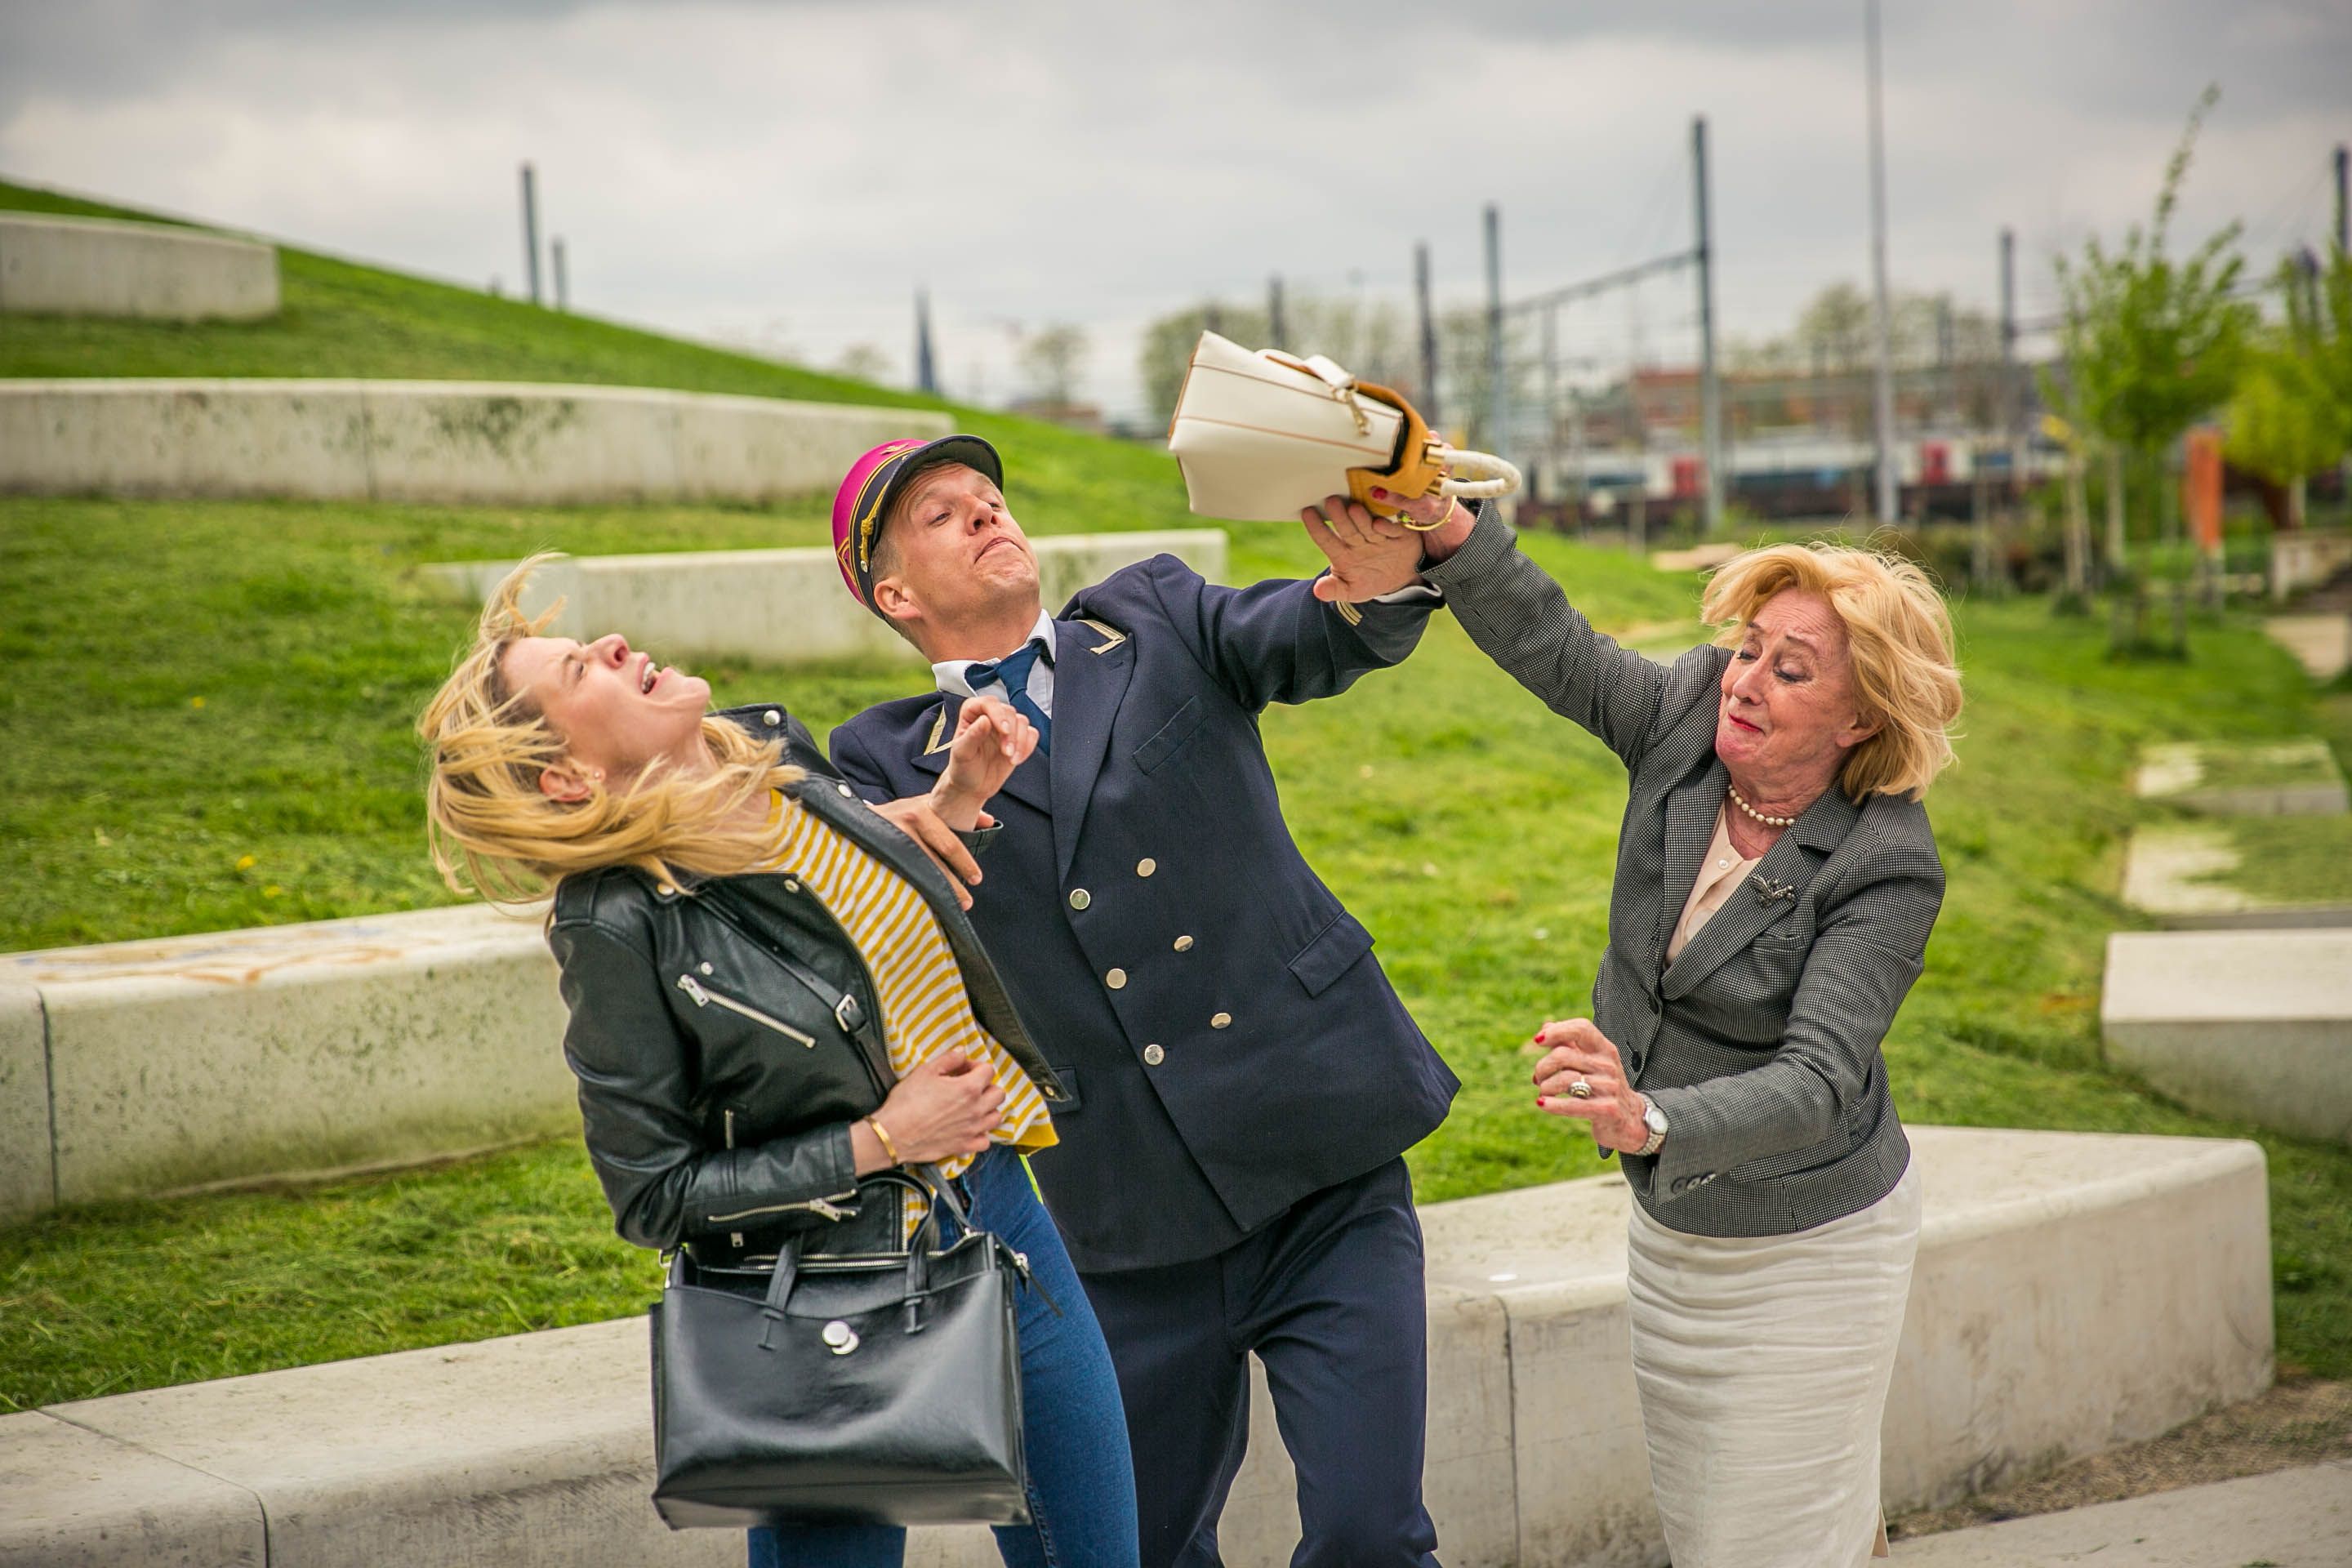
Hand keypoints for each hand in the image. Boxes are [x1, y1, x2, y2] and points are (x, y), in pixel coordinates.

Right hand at [862, 1050, 1005, 1168]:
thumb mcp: (925, 1071)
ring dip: (988, 1109)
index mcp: (968, 1088)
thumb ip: (948, 1059)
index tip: (963, 1069)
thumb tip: (961, 1052)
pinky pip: (985, 1141)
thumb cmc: (907, 1103)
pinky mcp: (964, 1147)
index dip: (976, 1066)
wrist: (893, 1134)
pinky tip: (970, 1128)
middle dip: (987, 1086)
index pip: (988, 1071)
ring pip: (996, 1117)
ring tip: (972, 1106)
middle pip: (998, 1094)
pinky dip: (981, 1134)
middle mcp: (976, 1110)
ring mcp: (972, 1130)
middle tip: (970, 1086)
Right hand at [868, 795, 991, 908]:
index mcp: (919, 812)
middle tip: (967, 902)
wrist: (858, 820)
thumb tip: (988, 821)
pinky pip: (899, 879)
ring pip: (918, 873)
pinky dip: (914, 893)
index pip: (948, 843)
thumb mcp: (926, 806)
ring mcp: (887, 843)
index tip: (977, 878)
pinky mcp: (875, 858)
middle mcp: (903, 826)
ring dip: (936, 893)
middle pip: (933, 863)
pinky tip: (924, 905)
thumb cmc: (899, 815)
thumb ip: (956, 812)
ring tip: (951, 908)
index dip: (964, 863)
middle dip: (953, 885)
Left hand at [934, 696, 1036, 826]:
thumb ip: (972, 735)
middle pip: (1009, 712)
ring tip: (1010, 758)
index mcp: (972, 714)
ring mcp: (1005, 728)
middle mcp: (990, 717)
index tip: (1004, 731)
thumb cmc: (963, 768)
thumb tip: (984, 720)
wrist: (972, 787)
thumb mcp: (961, 753)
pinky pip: (1032, 734)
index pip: (988, 703)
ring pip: (1023, 722)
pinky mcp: (1018, 739)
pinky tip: (1016, 759)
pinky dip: (1028, 747)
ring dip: (1020, 741)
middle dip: (1011, 733)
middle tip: (1006, 751)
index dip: (998, 714)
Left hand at [1301, 492, 1420, 601]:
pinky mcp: (1398, 535)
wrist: (1402, 580)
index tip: (1307, 512)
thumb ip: (1334, 590)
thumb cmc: (1370, 581)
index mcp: (1343, 554)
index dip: (1316, 527)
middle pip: (1347, 530)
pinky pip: (1392, 531)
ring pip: (1368, 528)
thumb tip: (1317, 591)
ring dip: (1361, 519)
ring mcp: (1378, 537)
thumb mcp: (1352, 591)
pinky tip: (1379, 523)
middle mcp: (1358, 542)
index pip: (1326, 540)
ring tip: (1353, 508)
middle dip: (1339, 516)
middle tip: (1331, 501)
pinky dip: (1387, 528)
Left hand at [1531, 1018, 1648, 1152]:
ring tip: (1543, 1092)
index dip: (1557, 1031)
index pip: (1581, 1028)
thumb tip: (1546, 1026)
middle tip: (1538, 1078)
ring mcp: (1610, 1087)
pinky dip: (1552, 1104)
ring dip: (1545, 1087)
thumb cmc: (1603, 1086)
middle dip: (1542, 1067)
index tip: (1538, 1040)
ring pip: (1564, 1079)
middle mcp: (1608, 1065)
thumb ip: (1569, 1043)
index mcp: (1605, 1049)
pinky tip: (1542, 1103)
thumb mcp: (1591, 1062)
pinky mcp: (1608, 1109)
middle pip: (1563, 1055)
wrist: (1630, 1119)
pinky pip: (1573, 1104)